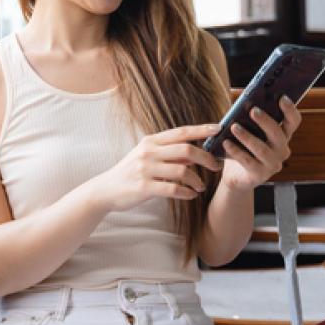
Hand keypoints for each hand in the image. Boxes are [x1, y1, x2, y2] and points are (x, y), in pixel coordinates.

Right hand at [95, 123, 224, 211]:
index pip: (181, 132)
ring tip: (200, 187)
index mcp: (150, 142)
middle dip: (206, 158)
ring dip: (197, 180)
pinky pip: (173, 189)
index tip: (218, 129)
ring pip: (182, 171)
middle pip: (186, 150)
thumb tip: (195, 155)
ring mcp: (145, 169)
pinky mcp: (144, 187)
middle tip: (216, 166)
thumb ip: (169, 153)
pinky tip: (190, 195)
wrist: (106, 189)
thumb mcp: (146, 157)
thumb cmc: (130, 172)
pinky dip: (186, 192)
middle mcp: (148, 152)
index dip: (201, 130)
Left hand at [219, 96, 302, 191]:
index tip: (282, 98)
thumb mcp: (248, 131)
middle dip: (266, 121)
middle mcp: (281, 150)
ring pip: (262, 149)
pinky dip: (236, 151)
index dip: (290, 110)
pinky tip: (226, 143)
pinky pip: (247, 161)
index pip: (293, 122)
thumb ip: (250, 119)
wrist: (236, 176)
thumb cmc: (242, 147)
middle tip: (253, 110)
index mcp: (282, 135)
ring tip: (234, 127)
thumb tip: (245, 102)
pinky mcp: (259, 174)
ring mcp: (272, 164)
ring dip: (247, 137)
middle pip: (278, 134)